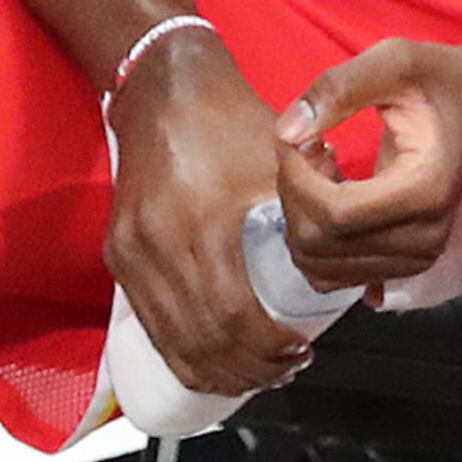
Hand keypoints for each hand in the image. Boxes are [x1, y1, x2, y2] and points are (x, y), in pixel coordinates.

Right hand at [106, 25, 311, 395]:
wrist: (161, 88)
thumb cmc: (225, 120)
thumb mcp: (277, 164)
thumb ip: (307, 217)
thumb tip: (344, 267)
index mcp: (204, 224)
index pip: (234, 317)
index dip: (268, 349)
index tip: (300, 352)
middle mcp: (159, 246)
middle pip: (203, 342)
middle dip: (248, 370)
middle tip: (284, 372)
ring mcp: (132, 255)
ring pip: (172, 342)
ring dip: (215, 371)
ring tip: (253, 373)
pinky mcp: (118, 256)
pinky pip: (149, 324)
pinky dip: (182, 352)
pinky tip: (212, 359)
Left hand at [270, 39, 461, 289]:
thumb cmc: (440, 82)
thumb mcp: (394, 61)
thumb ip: (339, 88)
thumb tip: (287, 132)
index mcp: (426, 192)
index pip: (334, 213)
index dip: (296, 177)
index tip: (296, 136)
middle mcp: (425, 238)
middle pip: (319, 243)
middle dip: (294, 193)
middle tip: (309, 145)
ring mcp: (415, 259)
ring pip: (317, 264)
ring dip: (300, 215)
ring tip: (321, 167)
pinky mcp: (400, 266)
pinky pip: (330, 275)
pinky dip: (313, 239)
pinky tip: (330, 194)